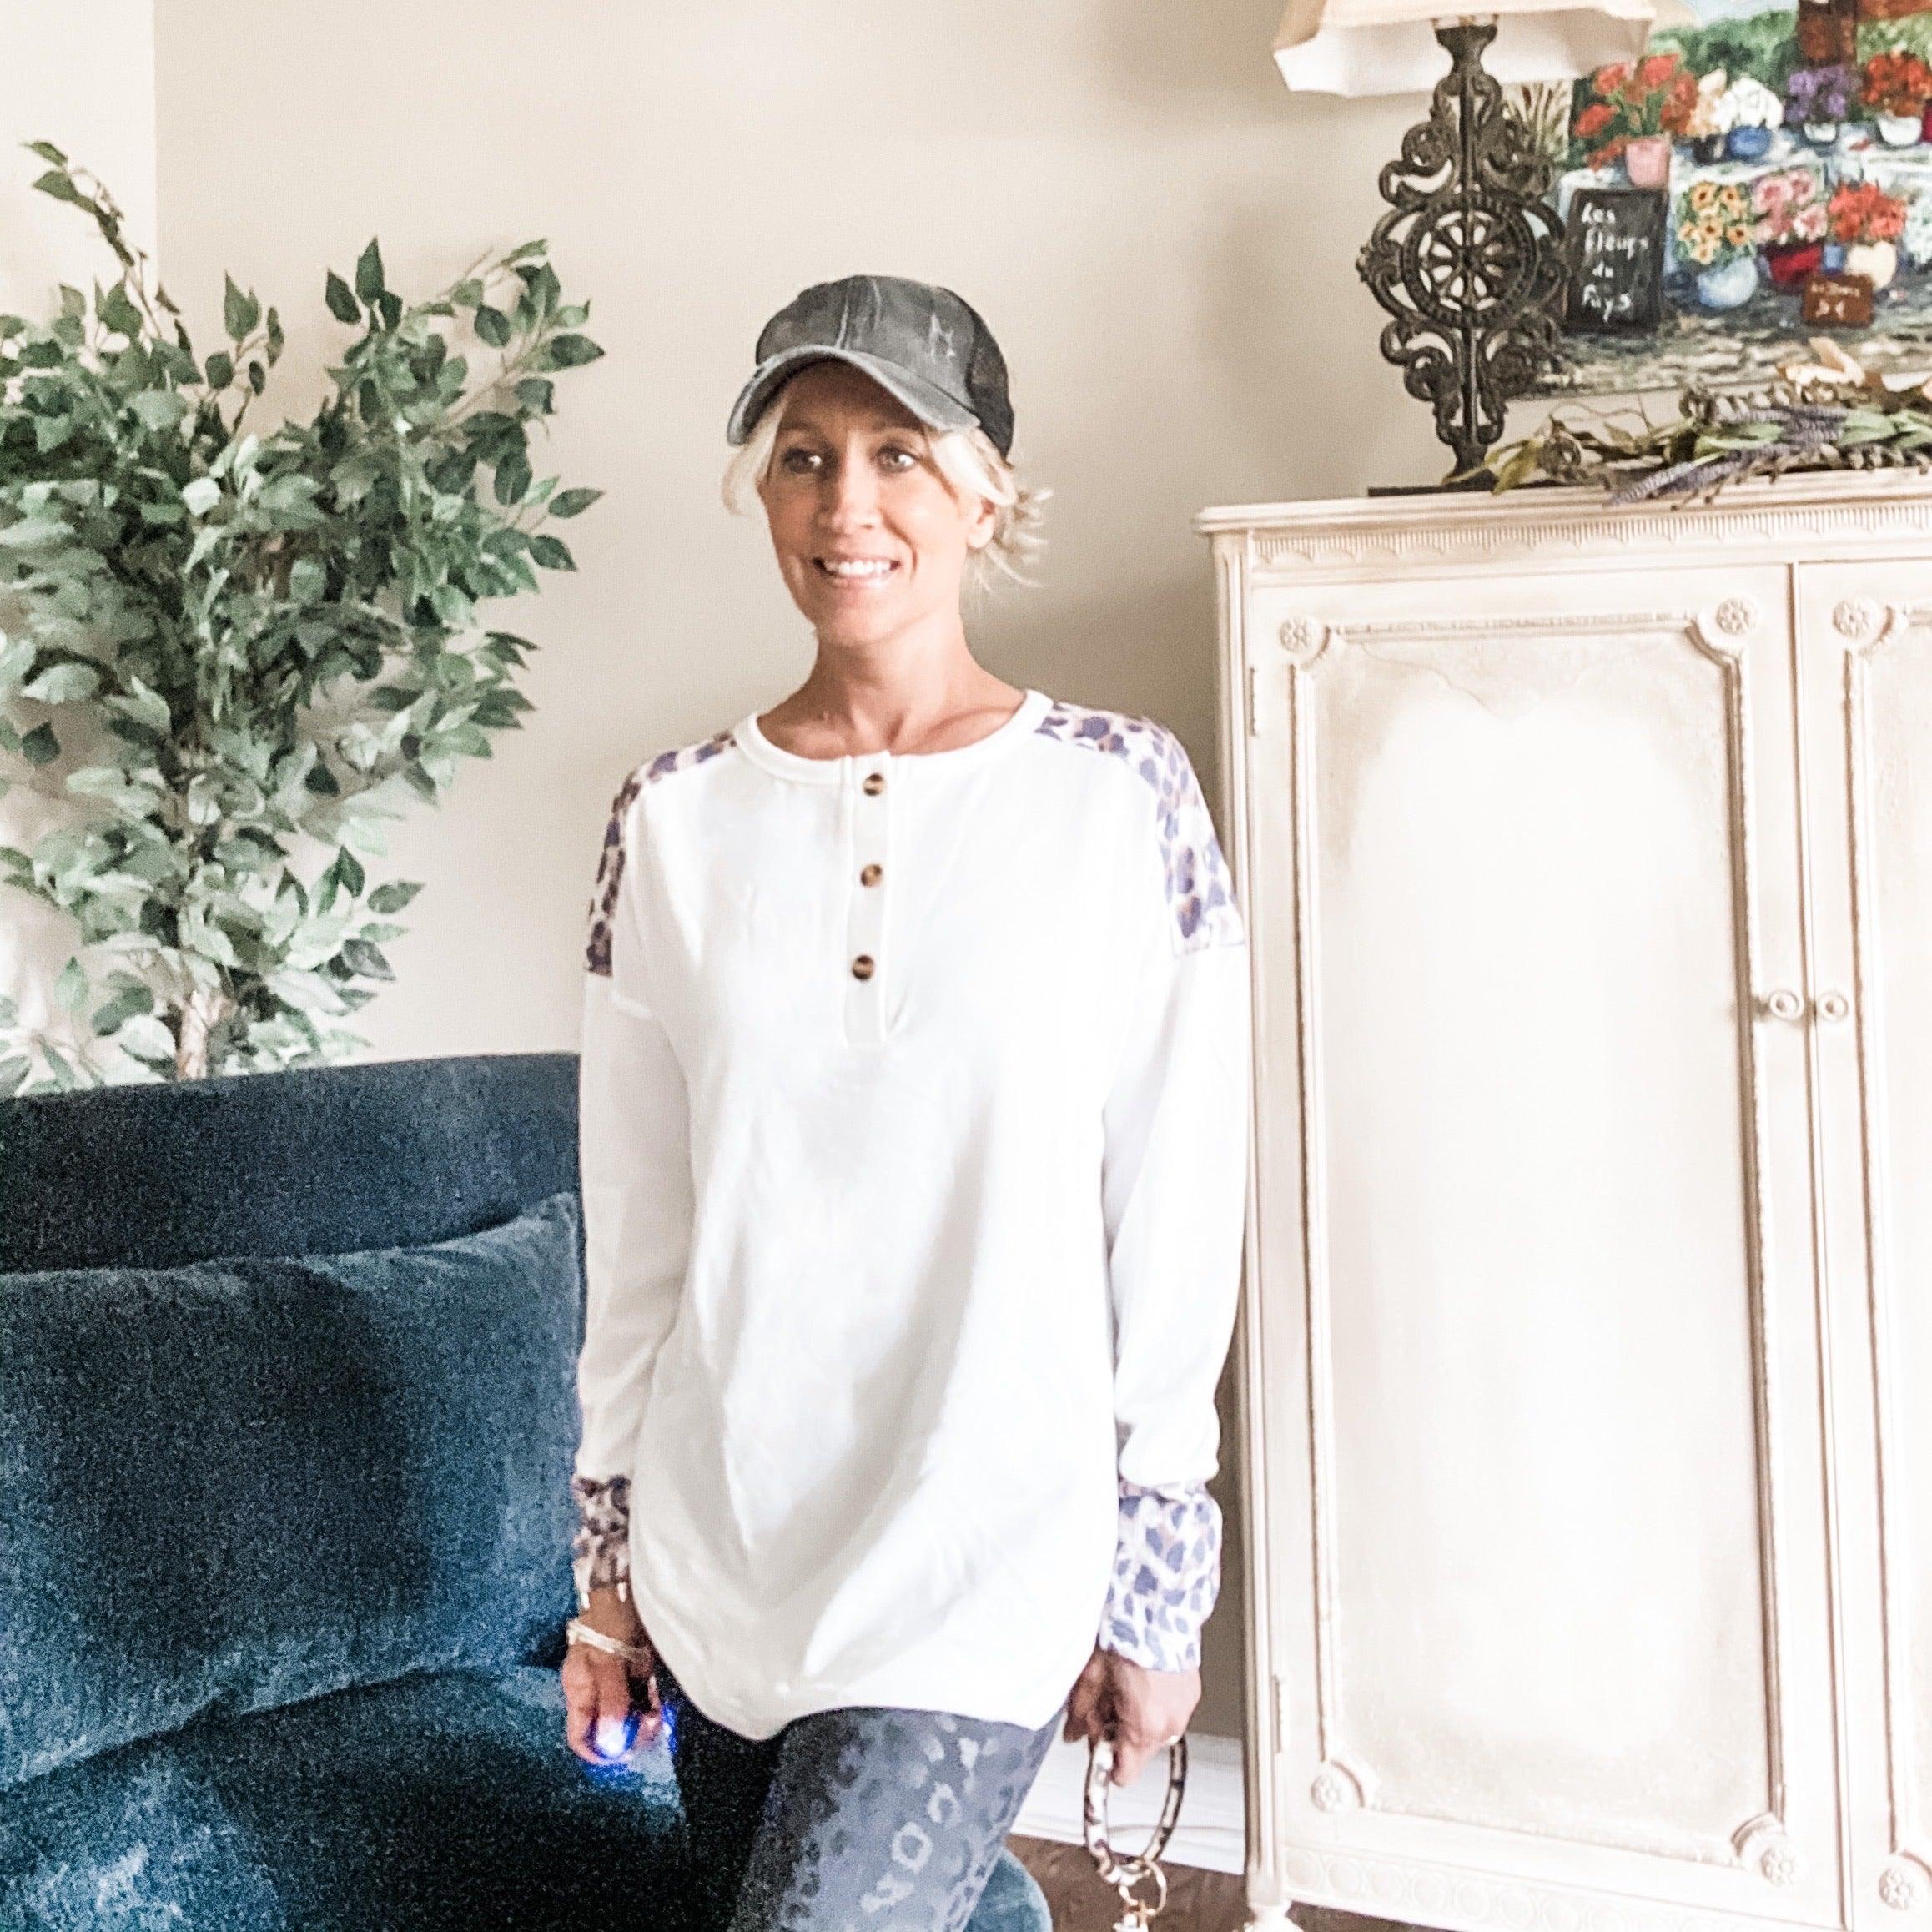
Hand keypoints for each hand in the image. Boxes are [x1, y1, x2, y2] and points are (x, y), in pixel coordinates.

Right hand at [563, 1587, 661, 1764]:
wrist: (628, 1582)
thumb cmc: (610, 1619)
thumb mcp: (608, 1662)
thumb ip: (610, 1702)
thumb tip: (610, 1745)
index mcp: (579, 1690)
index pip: (581, 1736)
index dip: (599, 1753)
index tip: (624, 1755)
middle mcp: (597, 1691)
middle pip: (610, 1730)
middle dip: (631, 1735)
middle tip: (651, 1726)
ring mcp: (618, 1681)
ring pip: (631, 1716)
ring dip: (647, 1719)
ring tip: (659, 1712)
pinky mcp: (639, 1671)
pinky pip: (647, 1698)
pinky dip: (655, 1701)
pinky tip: (661, 1696)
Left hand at [1063, 1644, 1198, 1785]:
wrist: (1158, 1608)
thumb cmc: (1127, 1636)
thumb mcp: (1092, 1675)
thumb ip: (1080, 1711)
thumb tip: (1072, 1732)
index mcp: (1143, 1727)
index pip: (1124, 1774)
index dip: (1105, 1759)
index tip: (1096, 1743)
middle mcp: (1168, 1725)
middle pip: (1137, 1751)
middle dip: (1118, 1732)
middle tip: (1106, 1704)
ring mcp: (1184, 1709)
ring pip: (1153, 1731)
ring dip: (1138, 1718)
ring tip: (1125, 1687)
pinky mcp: (1192, 1693)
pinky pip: (1170, 1712)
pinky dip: (1156, 1703)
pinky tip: (1143, 1679)